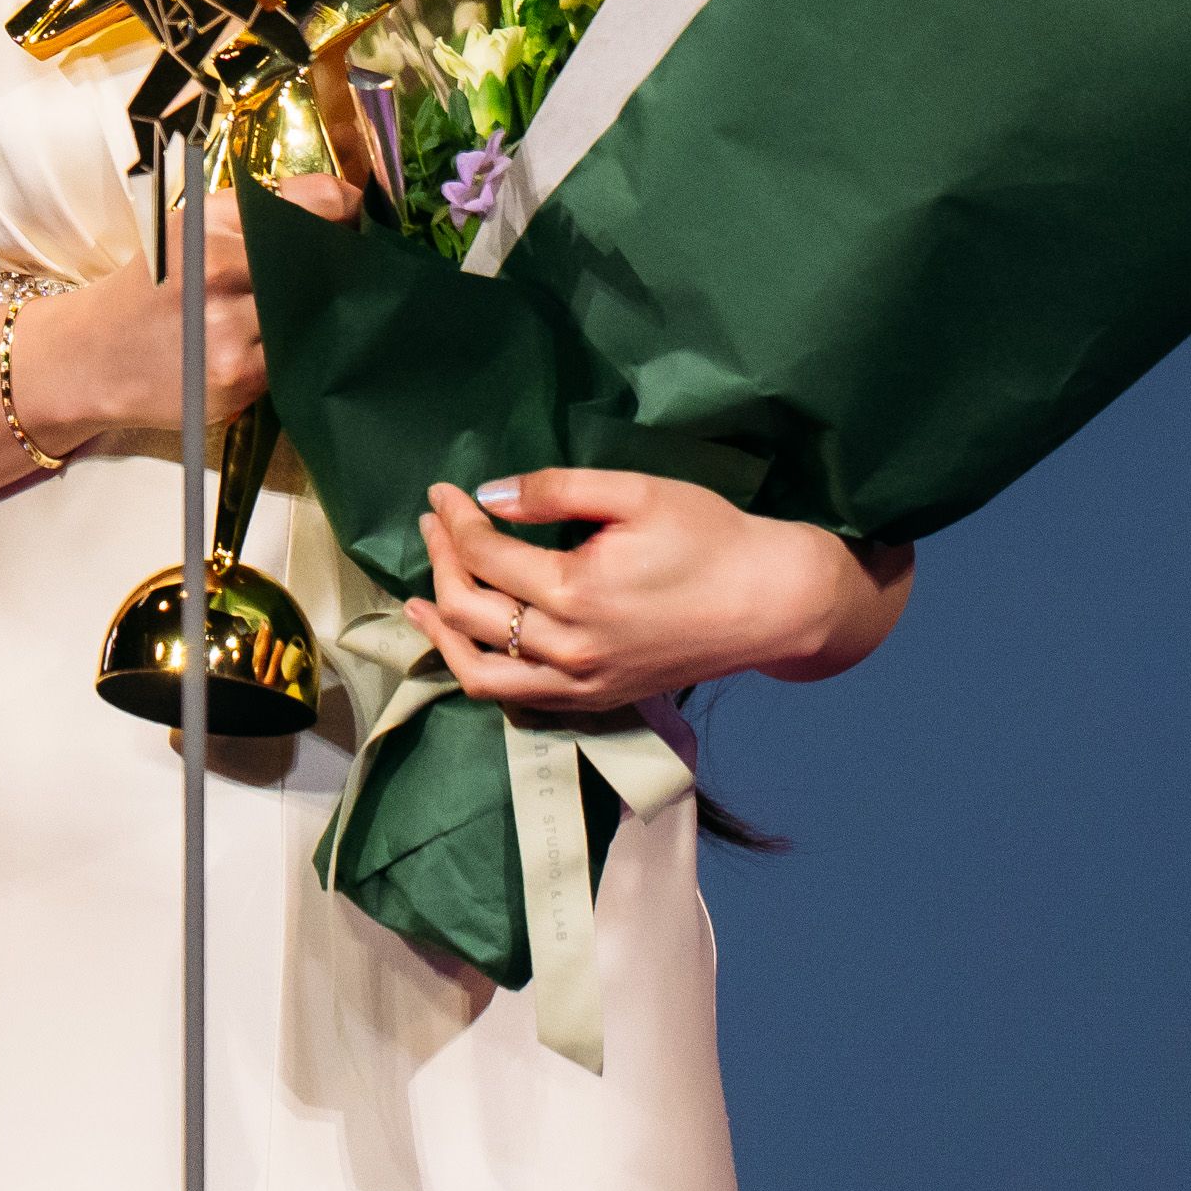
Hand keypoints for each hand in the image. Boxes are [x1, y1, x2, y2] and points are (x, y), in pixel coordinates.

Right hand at [8, 173, 357, 444]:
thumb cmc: (150, 290)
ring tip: (307, 315)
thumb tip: (342, 209)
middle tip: (347, 273)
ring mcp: (228, 325)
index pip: (316, 201)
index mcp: (211, 220)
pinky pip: (294, 359)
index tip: (359, 222)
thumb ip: (255, 215)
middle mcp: (219, 266)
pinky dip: (295, 355)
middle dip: (343, 267)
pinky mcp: (234, 376)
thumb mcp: (188, 231)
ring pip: (316, 314)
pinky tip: (275, 351)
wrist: (89, 358)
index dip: (350, 211)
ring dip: (323, 316)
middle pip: (324, 260)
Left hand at [406, 470, 910, 712]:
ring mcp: (581, 684)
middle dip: (441, 560)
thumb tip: (490, 495)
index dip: (456, 519)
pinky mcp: (595, 700)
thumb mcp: (637, 493)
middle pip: (470, 612)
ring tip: (419, 599)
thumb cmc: (710, 538)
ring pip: (481, 674)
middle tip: (435, 522)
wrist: (770, 603)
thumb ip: (557, 490)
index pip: (486, 556)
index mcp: (577, 593)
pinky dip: (482, 670)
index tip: (443, 490)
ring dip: (441, 634)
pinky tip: (471, 642)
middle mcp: (570, 649)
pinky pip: (518, 698)